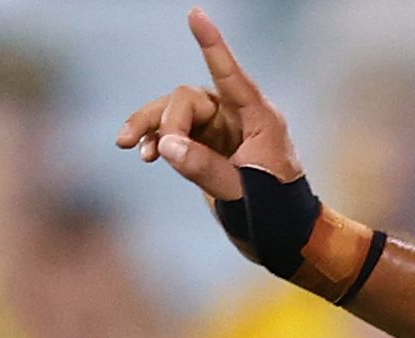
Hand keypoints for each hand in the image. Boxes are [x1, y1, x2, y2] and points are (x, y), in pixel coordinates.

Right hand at [114, 8, 305, 200]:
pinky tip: (144, 156)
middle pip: (188, 99)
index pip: (230, 74)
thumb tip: (165, 145)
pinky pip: (175, 133)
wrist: (285, 239)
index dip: (212, 45)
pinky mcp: (208, 147)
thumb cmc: (277, 214)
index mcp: (259, 119)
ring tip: (129, 146)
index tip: (195, 14)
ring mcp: (222, 131)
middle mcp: (239, 117)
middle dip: (167, 122)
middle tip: (156, 154)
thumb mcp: (242, 194)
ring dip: (151, 125)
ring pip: (176, 112)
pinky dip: (158, 142)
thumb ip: (205, 168)